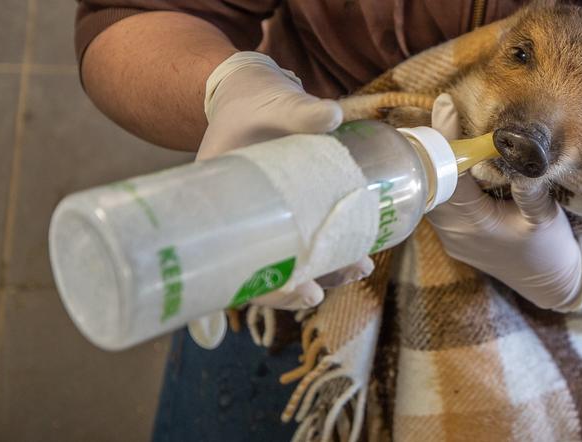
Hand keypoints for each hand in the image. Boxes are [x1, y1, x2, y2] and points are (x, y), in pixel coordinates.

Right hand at [197, 52, 370, 309]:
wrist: (255, 92)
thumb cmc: (256, 100)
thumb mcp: (273, 103)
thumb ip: (300, 109)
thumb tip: (332, 115)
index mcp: (220, 202)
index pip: (236, 260)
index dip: (267, 287)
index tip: (302, 292)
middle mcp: (241, 219)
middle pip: (264, 270)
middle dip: (297, 286)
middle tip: (323, 291)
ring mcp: (268, 217)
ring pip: (292, 259)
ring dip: (324, 271)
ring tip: (359, 267)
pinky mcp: (292, 210)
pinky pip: (308, 239)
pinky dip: (333, 250)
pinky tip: (361, 254)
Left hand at [426, 94, 581, 310]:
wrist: (550, 283)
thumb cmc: (550, 248)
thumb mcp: (546, 217)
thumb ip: (530, 188)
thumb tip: (520, 152)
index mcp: (476, 225)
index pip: (450, 176)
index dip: (446, 141)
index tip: (445, 107)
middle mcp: (455, 232)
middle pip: (431, 182)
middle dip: (433, 146)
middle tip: (439, 110)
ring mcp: (450, 237)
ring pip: (430, 193)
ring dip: (434, 164)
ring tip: (440, 128)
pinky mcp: (452, 238)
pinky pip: (436, 204)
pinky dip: (439, 180)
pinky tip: (447, 160)